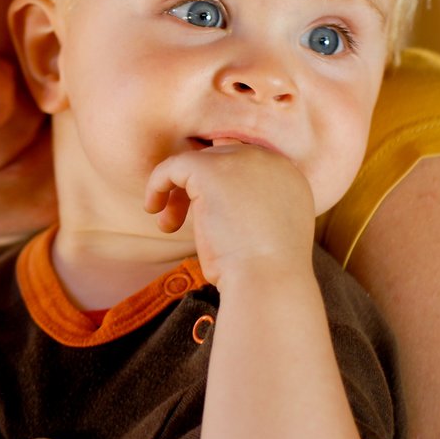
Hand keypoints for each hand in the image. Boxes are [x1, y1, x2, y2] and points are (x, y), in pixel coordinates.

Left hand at [144, 141, 315, 288]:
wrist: (269, 279)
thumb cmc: (265, 271)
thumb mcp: (268, 231)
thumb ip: (252, 206)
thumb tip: (217, 203)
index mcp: (286, 174)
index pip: (243, 164)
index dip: (219, 187)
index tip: (205, 215)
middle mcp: (267, 159)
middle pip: (218, 160)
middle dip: (197, 190)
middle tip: (179, 222)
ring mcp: (240, 159)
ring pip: (196, 163)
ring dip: (177, 193)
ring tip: (167, 224)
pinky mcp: (210, 168)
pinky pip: (174, 165)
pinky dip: (158, 183)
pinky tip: (153, 208)